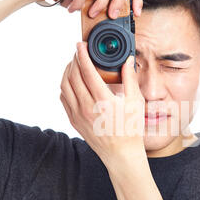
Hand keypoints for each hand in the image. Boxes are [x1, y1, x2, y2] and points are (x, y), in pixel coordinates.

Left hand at [60, 41, 145, 169]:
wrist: (120, 154)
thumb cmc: (131, 130)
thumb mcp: (135, 102)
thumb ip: (130, 79)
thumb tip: (128, 60)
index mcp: (103, 101)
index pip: (87, 71)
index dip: (82, 55)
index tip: (80, 45)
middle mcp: (87, 107)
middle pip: (72, 75)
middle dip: (74, 60)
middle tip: (79, 52)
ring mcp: (78, 115)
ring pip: (64, 86)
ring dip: (67, 72)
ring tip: (74, 64)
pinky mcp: (74, 121)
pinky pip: (64, 98)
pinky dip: (65, 86)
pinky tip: (72, 82)